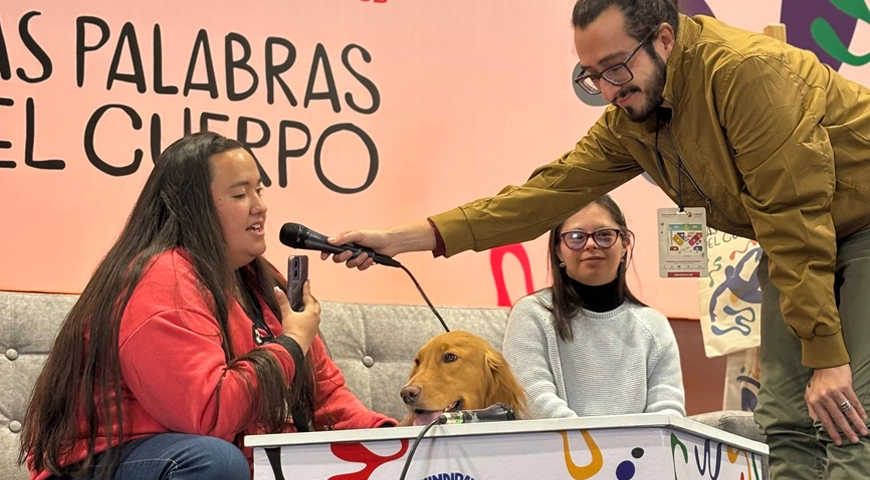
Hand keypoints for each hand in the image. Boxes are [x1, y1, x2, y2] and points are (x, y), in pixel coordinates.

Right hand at [273, 281, 320, 353]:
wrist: (295, 347)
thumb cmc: (293, 331)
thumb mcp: (286, 314)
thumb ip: (282, 301)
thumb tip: (277, 290)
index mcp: (311, 311)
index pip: (309, 296)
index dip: (306, 288)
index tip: (306, 282)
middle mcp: (316, 317)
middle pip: (315, 304)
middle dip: (310, 298)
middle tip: (305, 293)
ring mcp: (315, 325)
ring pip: (315, 312)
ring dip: (311, 307)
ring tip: (304, 305)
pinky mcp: (312, 331)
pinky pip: (313, 320)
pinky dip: (310, 316)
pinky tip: (303, 318)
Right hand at [319, 222, 436, 270]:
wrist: (390, 243)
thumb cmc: (375, 236)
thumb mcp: (358, 234)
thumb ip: (344, 238)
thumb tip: (331, 241)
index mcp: (347, 240)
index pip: (332, 247)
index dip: (327, 252)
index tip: (324, 256)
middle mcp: (350, 248)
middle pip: (339, 259)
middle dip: (345, 257)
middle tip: (351, 252)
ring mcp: (357, 256)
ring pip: (350, 265)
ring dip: (358, 260)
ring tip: (366, 254)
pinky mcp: (364, 262)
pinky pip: (359, 268)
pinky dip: (365, 264)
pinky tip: (370, 259)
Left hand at [805, 365, 867, 445]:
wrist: (825, 362)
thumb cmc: (817, 380)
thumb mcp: (809, 393)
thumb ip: (812, 408)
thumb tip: (816, 423)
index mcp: (814, 400)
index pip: (825, 420)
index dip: (833, 432)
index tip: (839, 442)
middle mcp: (824, 397)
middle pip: (838, 418)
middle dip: (847, 430)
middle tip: (855, 440)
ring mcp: (835, 391)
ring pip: (848, 411)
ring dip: (856, 422)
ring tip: (863, 431)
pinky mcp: (845, 386)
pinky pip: (854, 401)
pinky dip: (859, 410)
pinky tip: (864, 417)